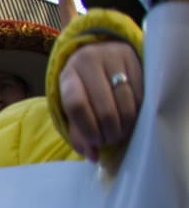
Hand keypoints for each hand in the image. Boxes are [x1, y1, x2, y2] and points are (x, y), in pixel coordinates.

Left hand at [58, 41, 143, 161]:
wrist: (97, 52)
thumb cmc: (82, 87)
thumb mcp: (71, 107)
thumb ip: (78, 132)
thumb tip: (92, 155)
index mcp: (68, 75)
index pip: (76, 105)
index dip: (87, 129)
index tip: (95, 142)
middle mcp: (89, 62)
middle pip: (104, 107)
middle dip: (108, 131)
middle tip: (109, 140)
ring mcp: (113, 57)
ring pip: (125, 101)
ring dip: (124, 125)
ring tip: (119, 133)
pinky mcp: (133, 57)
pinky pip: (140, 93)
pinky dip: (136, 112)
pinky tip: (130, 118)